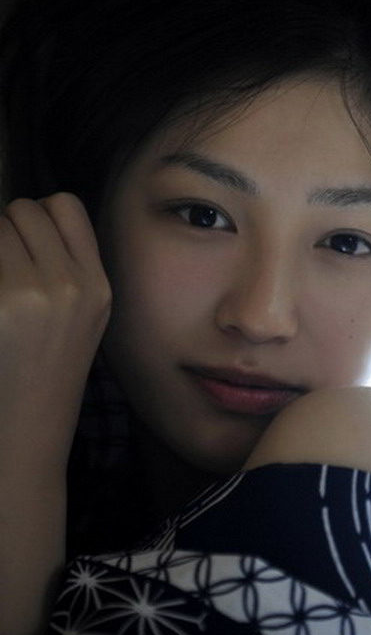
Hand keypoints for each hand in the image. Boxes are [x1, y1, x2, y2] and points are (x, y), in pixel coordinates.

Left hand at [0, 192, 110, 471]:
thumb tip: (24, 220)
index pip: (65, 206)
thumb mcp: (85, 316)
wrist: (27, 428)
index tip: (26, 244)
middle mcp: (71, 284)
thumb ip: (70, 266)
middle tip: (4, 270)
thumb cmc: (49, 370)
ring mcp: (31, 295)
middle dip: (5, 229)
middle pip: (24, 209)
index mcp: (97, 285)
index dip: (38, 216)